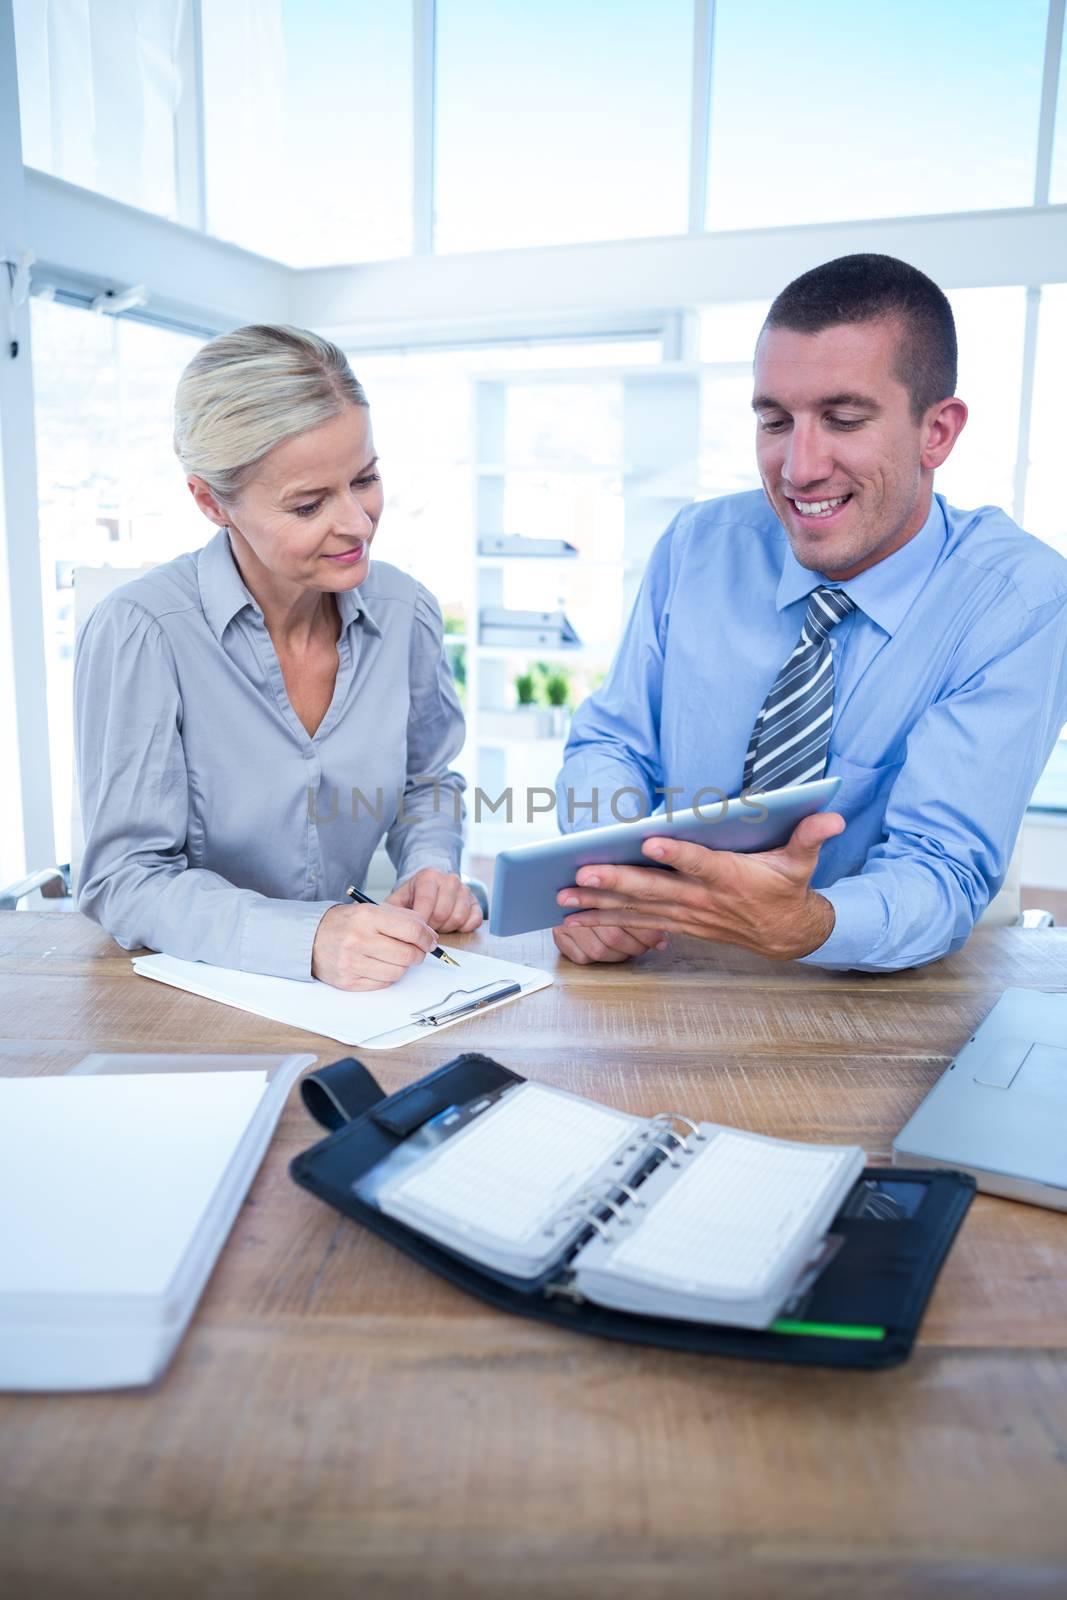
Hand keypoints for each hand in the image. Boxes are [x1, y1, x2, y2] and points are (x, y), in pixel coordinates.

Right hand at [311, 901, 437, 990]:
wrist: (312, 938)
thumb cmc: (347, 923)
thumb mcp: (373, 910)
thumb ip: (403, 918)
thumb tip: (430, 935)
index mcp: (367, 917)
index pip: (412, 930)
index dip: (427, 938)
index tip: (430, 941)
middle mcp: (358, 939)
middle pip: (408, 955)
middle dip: (418, 954)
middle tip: (416, 951)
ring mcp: (352, 962)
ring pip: (398, 973)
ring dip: (402, 966)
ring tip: (394, 957)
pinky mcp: (348, 981)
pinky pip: (383, 984)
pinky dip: (387, 976)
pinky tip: (380, 965)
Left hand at [387, 868, 482, 933]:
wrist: (431, 888)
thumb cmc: (414, 897)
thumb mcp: (398, 900)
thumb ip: (391, 911)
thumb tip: (388, 925)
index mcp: (429, 876)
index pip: (426, 901)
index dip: (421, 920)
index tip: (413, 929)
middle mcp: (449, 879)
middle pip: (442, 912)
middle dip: (432, 926)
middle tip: (425, 927)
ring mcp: (465, 890)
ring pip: (458, 917)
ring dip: (446, 927)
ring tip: (436, 925)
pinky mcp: (476, 902)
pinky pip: (474, 920)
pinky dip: (463, 927)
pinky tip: (451, 925)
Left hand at [556, 812, 844, 961]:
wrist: (789, 935)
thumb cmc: (787, 887)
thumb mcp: (802, 860)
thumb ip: (810, 835)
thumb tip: (831, 814)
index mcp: (730, 877)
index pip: (701, 863)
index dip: (677, 853)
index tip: (650, 840)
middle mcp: (703, 899)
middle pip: (655, 889)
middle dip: (616, 883)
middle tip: (581, 875)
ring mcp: (686, 915)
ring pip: (637, 909)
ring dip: (598, 905)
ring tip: (563, 898)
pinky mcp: (677, 924)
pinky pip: (635, 923)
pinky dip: (604, 920)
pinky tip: (574, 918)